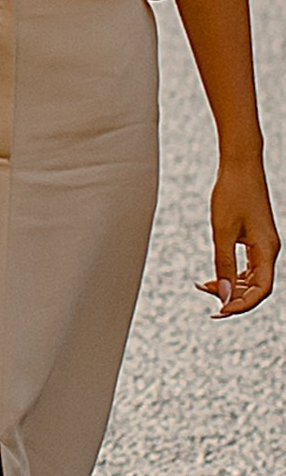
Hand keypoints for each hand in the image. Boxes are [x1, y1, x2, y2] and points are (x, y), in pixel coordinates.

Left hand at [203, 151, 276, 315]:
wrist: (240, 165)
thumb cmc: (232, 193)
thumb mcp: (223, 232)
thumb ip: (224, 265)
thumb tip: (225, 295)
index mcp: (267, 250)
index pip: (260, 291)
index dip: (241, 305)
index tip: (219, 311)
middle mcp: (270, 250)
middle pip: (257, 288)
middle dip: (234, 297)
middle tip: (207, 298)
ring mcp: (264, 245)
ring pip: (252, 279)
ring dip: (232, 286)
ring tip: (205, 286)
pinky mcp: (256, 238)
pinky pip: (248, 266)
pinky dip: (233, 274)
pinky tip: (214, 276)